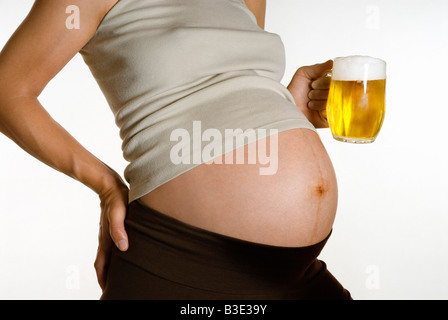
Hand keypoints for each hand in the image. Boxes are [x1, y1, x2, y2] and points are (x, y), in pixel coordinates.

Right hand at [95, 174, 128, 290]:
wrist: (110, 185)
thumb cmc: (116, 199)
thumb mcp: (118, 213)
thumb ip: (119, 230)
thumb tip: (123, 248)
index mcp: (106, 240)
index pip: (102, 266)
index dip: (103, 279)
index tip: (108, 291)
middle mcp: (106, 240)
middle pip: (104, 265)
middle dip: (107, 278)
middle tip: (114, 290)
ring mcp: (108, 235)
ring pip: (108, 257)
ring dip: (111, 269)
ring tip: (119, 279)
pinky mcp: (113, 229)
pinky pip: (112, 248)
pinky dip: (115, 257)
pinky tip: (123, 256)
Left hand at [287, 60, 332, 127]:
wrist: (287, 107)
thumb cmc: (294, 90)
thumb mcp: (303, 73)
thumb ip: (318, 67)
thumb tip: (332, 62)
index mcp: (327, 84)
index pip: (335, 80)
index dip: (323, 82)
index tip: (313, 84)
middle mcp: (330, 94)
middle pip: (335, 91)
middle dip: (319, 92)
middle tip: (309, 94)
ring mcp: (330, 106)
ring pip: (332, 102)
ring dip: (318, 102)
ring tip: (309, 104)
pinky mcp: (329, 118)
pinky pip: (333, 112)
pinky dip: (322, 111)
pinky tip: (314, 111)